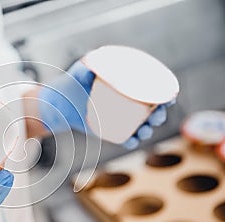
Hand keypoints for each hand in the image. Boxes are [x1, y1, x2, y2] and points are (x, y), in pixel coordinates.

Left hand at [38, 60, 172, 148]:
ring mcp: (121, 117)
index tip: (170, 98)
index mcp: (128, 85)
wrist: (62, 99)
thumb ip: (86, 68)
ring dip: (147, 130)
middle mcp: (128, 101)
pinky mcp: (111, 129)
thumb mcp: (80, 71)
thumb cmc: (74, 80)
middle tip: (157, 117)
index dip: (166, 94)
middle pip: (152, 110)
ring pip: (141, 126)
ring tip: (144, 131)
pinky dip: (130, 141)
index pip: (153, 89)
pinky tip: (131, 142)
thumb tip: (89, 67)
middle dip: (160, 116)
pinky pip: (125, 137)